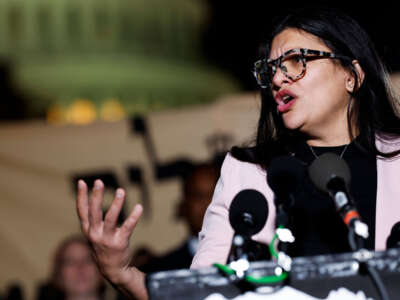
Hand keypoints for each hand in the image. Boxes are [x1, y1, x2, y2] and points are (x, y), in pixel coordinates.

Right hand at [76, 179, 147, 298]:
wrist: (112, 270)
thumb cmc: (103, 247)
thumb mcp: (94, 233)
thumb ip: (93, 219)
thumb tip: (93, 197)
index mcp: (88, 230)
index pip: (82, 211)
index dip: (81, 196)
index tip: (82, 182)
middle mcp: (95, 234)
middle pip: (94, 212)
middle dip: (96, 196)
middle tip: (99, 182)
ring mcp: (107, 239)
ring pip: (111, 219)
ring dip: (116, 204)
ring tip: (121, 191)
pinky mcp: (120, 243)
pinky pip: (128, 227)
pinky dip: (134, 217)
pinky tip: (139, 207)